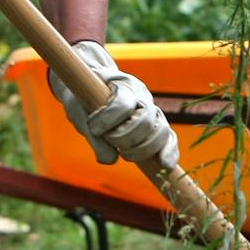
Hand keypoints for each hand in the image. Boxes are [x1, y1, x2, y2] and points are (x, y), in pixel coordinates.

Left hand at [50, 40, 178, 168]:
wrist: (91, 84)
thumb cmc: (82, 97)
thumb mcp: (79, 113)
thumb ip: (94, 137)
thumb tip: (111, 160)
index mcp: (121, 84)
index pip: (122, 105)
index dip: (107, 120)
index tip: (93, 128)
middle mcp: (141, 94)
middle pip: (146, 120)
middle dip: (127, 138)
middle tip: (111, 141)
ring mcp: (151, 108)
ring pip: (161, 130)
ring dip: (143, 149)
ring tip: (125, 154)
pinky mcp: (156, 123)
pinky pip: (169, 137)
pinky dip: (169, 152)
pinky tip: (166, 165)